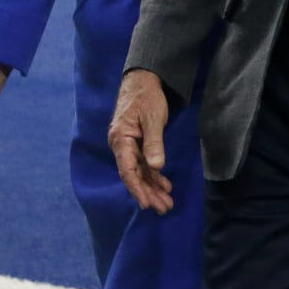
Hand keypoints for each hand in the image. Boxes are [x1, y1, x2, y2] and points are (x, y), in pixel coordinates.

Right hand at [108, 70, 173, 214]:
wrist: (144, 80)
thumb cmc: (146, 96)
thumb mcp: (153, 118)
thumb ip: (154, 142)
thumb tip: (156, 166)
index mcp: (121, 139)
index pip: (127, 169)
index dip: (137, 188)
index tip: (146, 203)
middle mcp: (122, 145)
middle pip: (134, 174)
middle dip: (149, 192)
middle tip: (164, 208)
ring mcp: (129, 145)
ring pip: (140, 171)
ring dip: (153, 186)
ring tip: (167, 203)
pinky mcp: (138, 144)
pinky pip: (144, 164)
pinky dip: (155, 175)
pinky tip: (165, 185)